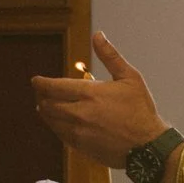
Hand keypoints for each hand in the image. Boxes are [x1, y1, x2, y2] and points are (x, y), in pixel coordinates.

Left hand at [32, 32, 169, 167]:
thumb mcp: (130, 78)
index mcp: (90, 93)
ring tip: (44, 107)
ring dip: (45, 113)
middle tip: (40, 93)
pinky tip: (58, 123)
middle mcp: (80, 113)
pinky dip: (56, 127)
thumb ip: (110, 56)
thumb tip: (97, 35)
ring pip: (51, 121)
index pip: (54, 87)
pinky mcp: (81, 147)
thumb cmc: (141, 110)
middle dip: (41, 97)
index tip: (35, 80)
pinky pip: (60, 135)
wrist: (147, 146)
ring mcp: (79, 132)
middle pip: (48, 104)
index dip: (41, 83)